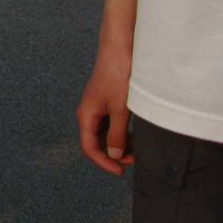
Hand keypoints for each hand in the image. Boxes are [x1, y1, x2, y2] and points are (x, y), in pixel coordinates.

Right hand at [77, 41, 133, 174]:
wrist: (118, 50)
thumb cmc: (116, 76)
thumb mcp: (120, 110)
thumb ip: (117, 135)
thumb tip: (114, 155)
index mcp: (86, 115)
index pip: (89, 148)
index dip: (103, 162)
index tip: (120, 171)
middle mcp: (88, 113)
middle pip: (95, 142)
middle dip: (113, 155)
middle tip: (134, 160)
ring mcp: (96, 107)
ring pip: (104, 134)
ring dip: (119, 145)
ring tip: (137, 149)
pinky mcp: (105, 102)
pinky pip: (109, 125)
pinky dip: (121, 133)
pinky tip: (134, 134)